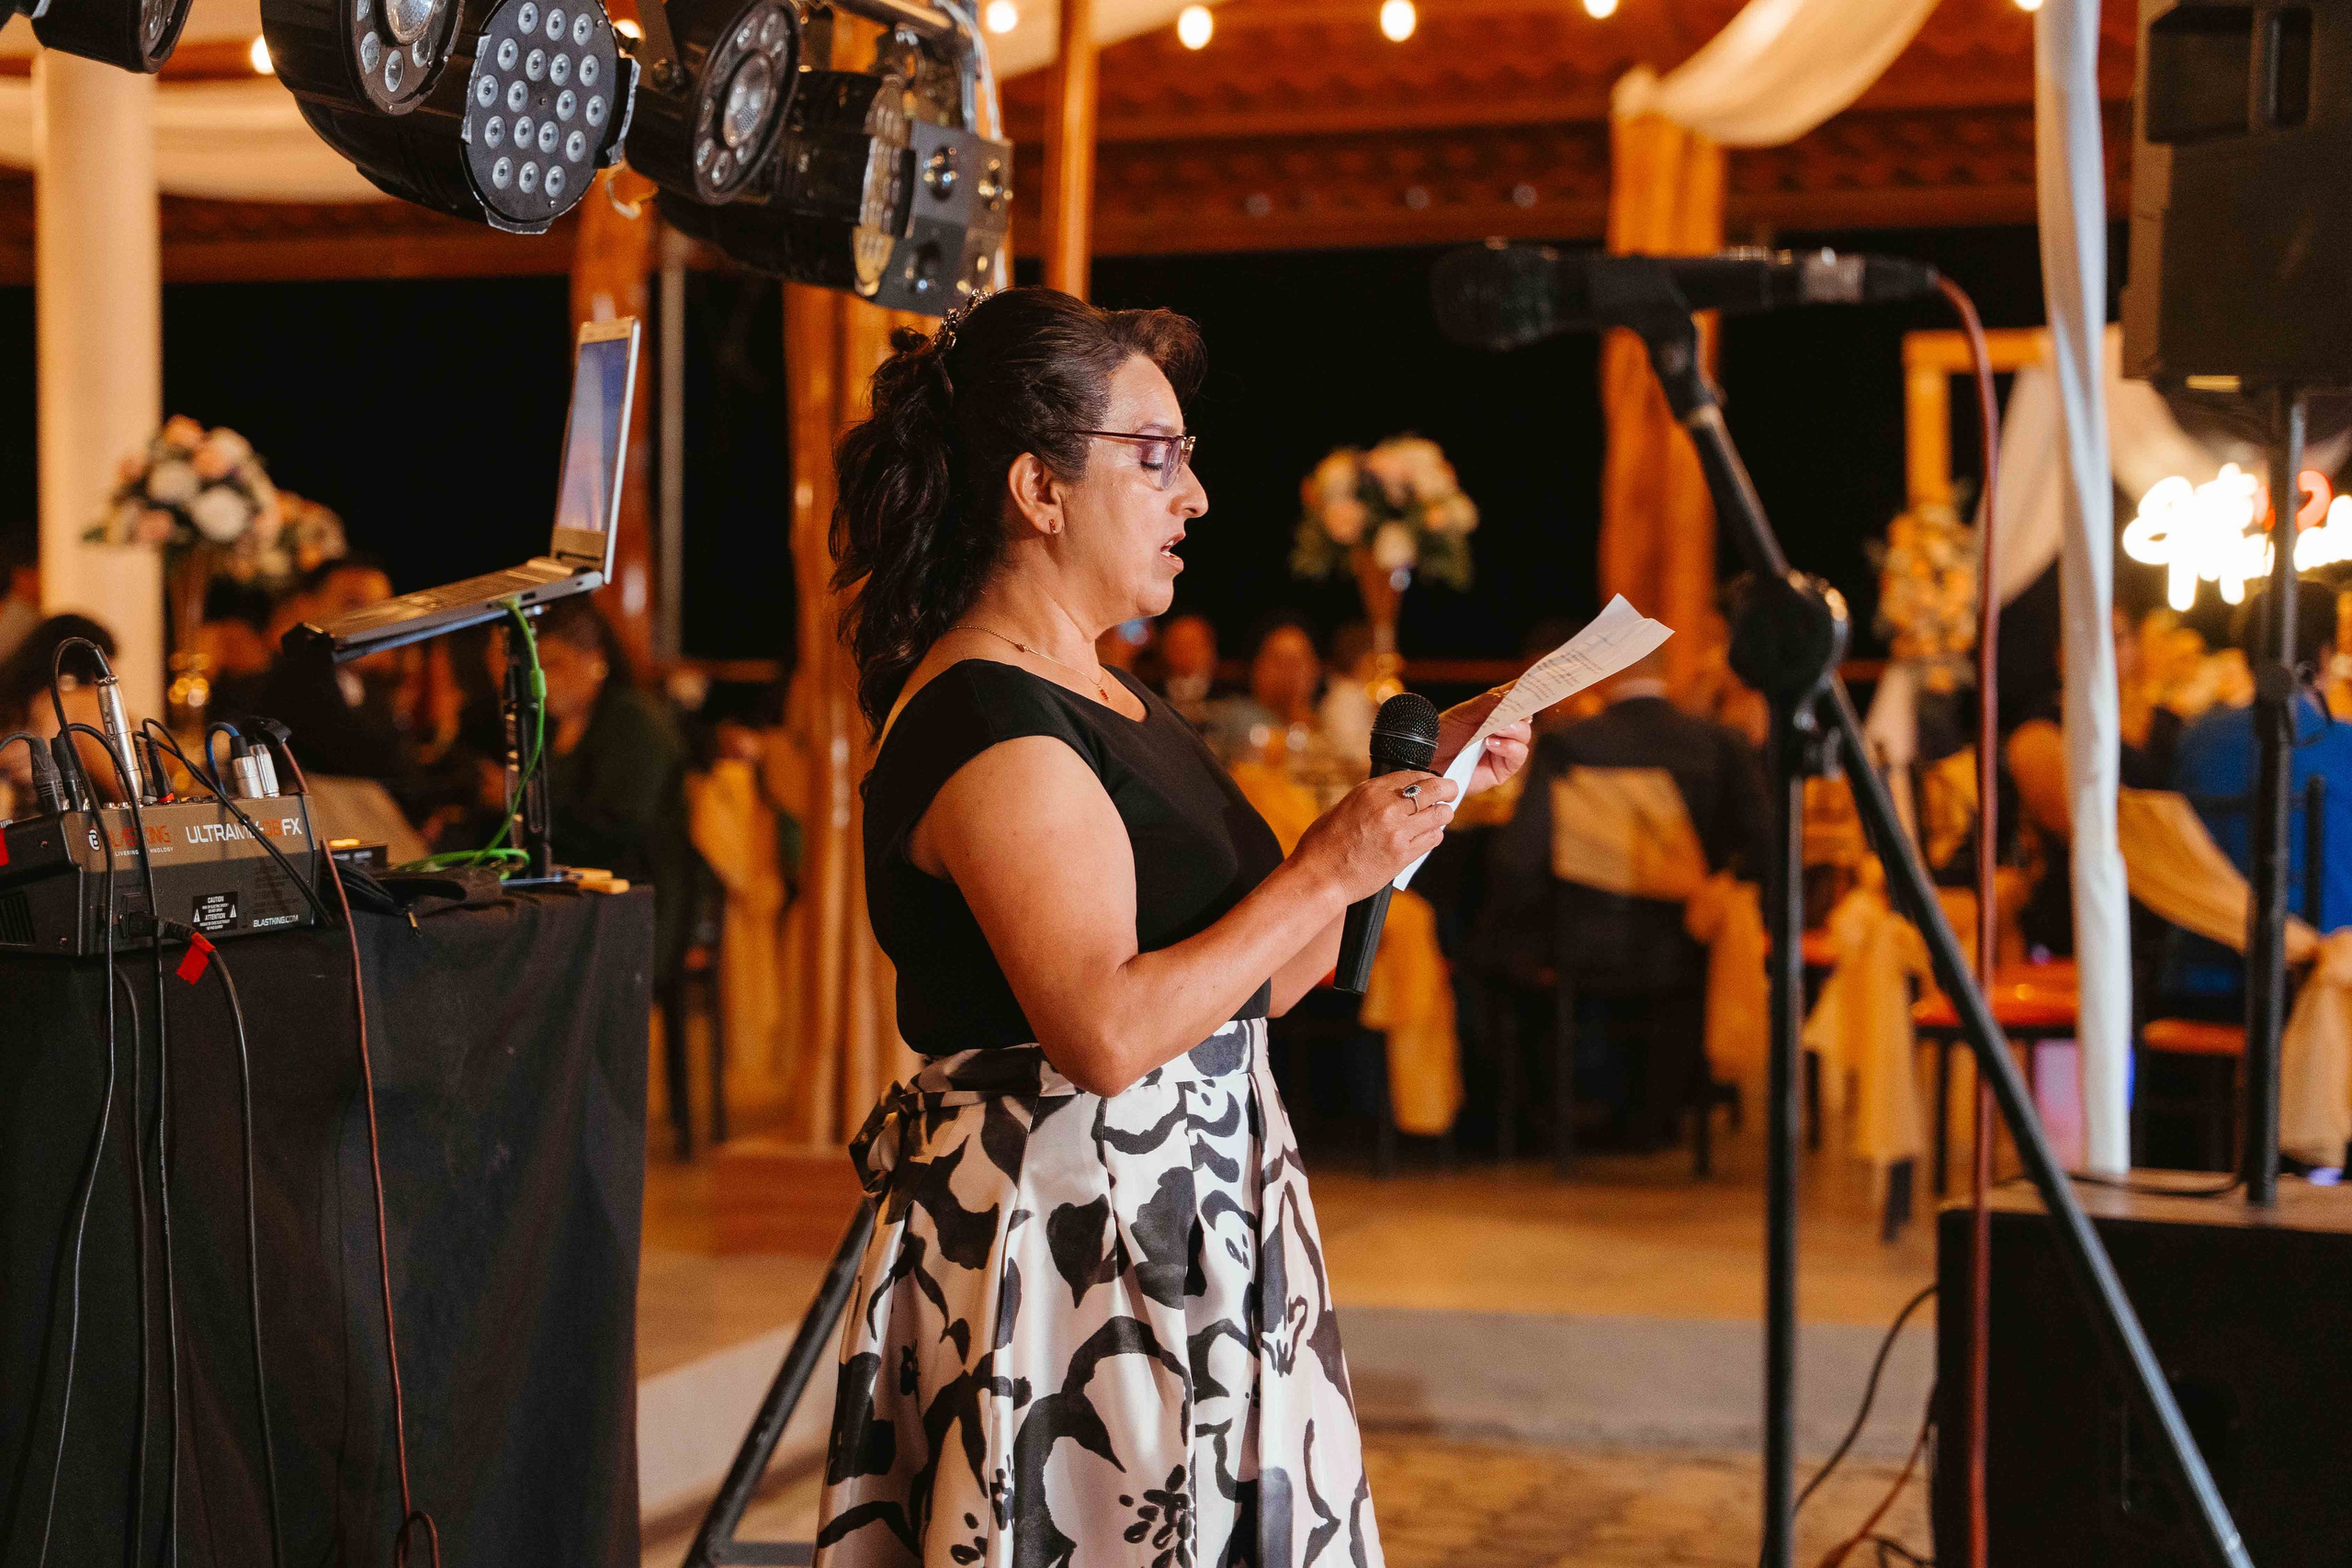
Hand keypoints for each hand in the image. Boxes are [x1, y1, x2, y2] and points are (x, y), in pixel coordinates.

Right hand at [1294, 769, 1459, 903]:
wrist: (1319, 877)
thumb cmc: (1324, 845)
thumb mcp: (1344, 807)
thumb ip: (1372, 800)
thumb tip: (1395, 797)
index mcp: (1370, 792)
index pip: (1414, 775)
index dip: (1428, 778)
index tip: (1433, 782)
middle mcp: (1387, 808)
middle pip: (1434, 790)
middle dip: (1447, 790)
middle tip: (1451, 792)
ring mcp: (1398, 832)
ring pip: (1440, 815)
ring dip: (1442, 815)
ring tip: (1437, 818)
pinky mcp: (1403, 855)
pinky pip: (1433, 839)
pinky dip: (1433, 836)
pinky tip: (1426, 836)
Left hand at [1435, 688, 1532, 794]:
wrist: (1427, 761)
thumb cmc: (1442, 736)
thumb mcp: (1462, 714)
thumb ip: (1487, 703)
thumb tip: (1509, 694)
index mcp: (1495, 711)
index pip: (1517, 697)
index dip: (1528, 689)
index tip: (1534, 682)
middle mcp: (1503, 728)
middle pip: (1525, 715)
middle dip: (1520, 710)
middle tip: (1511, 710)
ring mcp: (1504, 748)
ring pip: (1524, 735)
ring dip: (1514, 729)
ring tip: (1495, 730)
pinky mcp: (1502, 768)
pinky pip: (1517, 756)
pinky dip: (1509, 747)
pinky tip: (1492, 744)